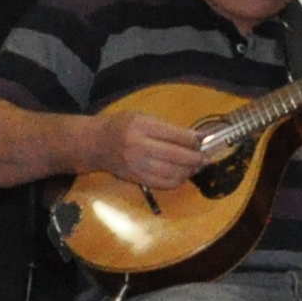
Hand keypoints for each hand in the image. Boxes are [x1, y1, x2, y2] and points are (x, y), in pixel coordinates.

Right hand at [93, 106, 210, 189]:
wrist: (96, 144)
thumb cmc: (121, 126)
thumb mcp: (142, 116)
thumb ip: (166, 127)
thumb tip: (193, 137)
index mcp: (140, 127)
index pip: (175, 135)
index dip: (193, 139)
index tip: (204, 140)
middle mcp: (138, 147)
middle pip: (176, 156)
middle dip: (196, 157)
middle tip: (206, 157)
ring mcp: (137, 166)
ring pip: (172, 173)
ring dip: (189, 171)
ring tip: (197, 166)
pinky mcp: (137, 179)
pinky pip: (163, 184)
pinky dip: (177, 181)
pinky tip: (182, 175)